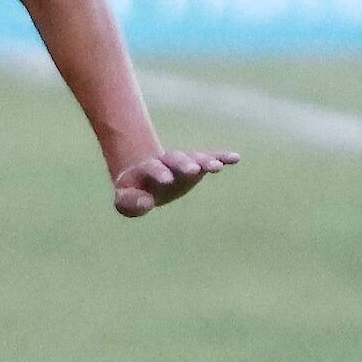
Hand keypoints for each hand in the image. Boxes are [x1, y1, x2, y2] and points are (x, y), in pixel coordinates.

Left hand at [112, 148, 239, 215]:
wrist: (145, 178)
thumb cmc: (134, 192)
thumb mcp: (125, 200)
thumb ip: (129, 203)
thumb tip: (146, 202)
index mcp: (147, 169)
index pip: (153, 168)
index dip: (158, 173)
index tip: (166, 181)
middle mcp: (166, 163)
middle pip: (175, 159)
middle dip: (184, 164)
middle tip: (193, 170)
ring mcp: (183, 163)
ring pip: (194, 158)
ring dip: (205, 161)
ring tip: (216, 167)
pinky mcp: (197, 166)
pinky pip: (211, 159)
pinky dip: (222, 158)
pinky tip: (235, 158)